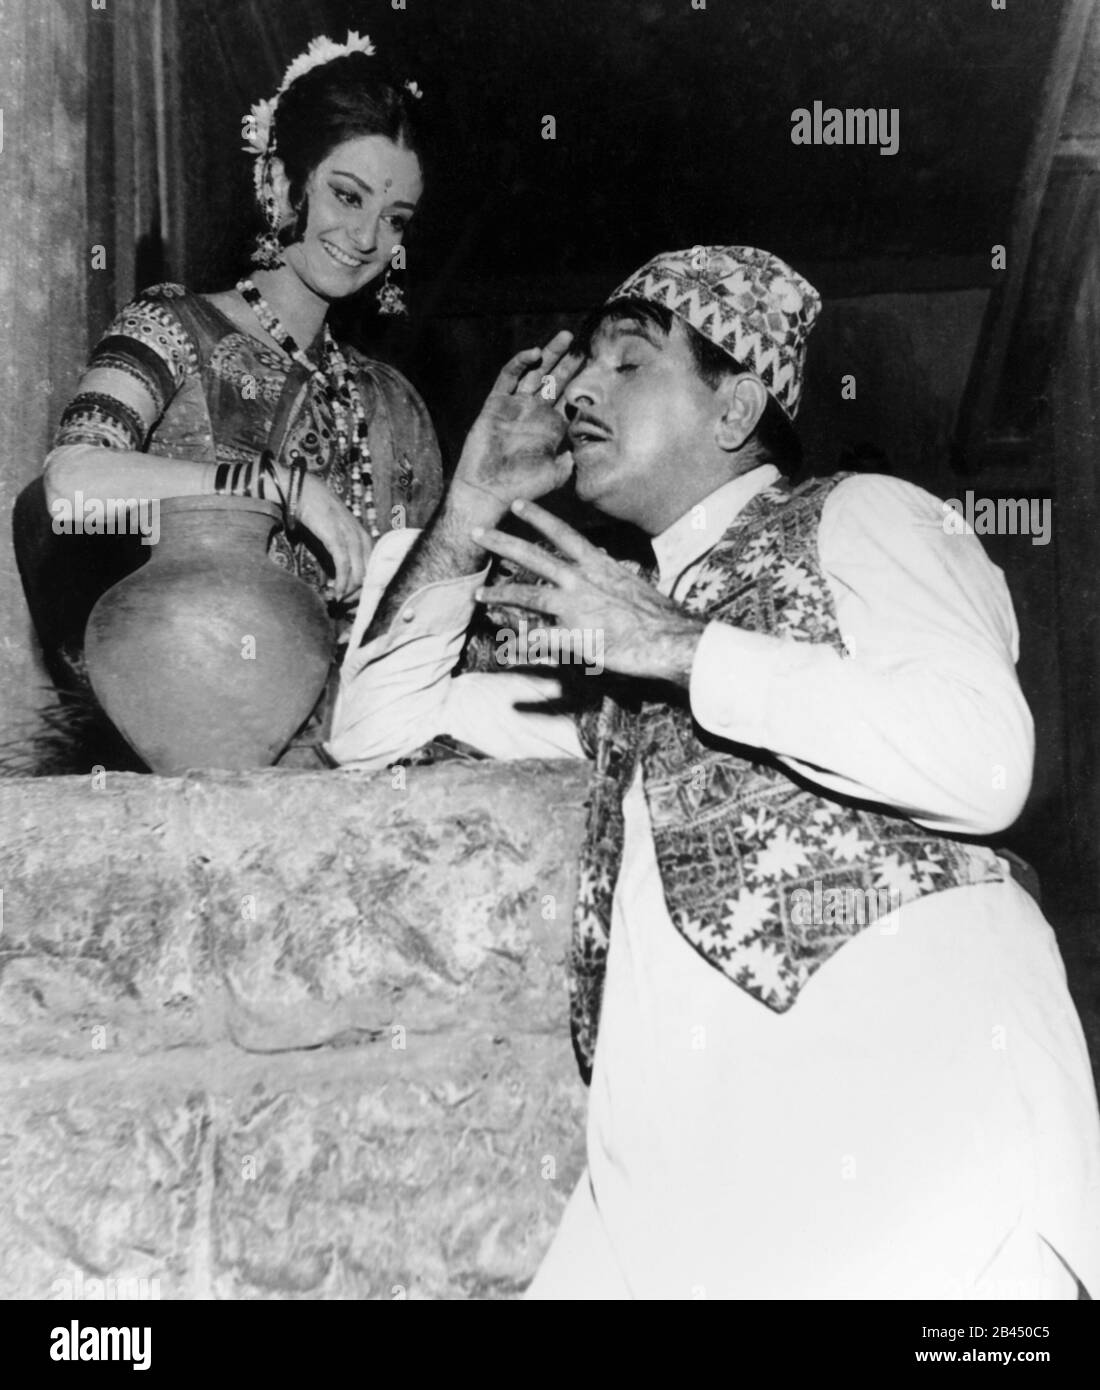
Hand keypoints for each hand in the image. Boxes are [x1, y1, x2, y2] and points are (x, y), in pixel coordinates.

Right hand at [294, 473, 372, 599]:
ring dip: (351, 592)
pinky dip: (342, 581)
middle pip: (370, 573)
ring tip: (341, 603)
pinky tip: (337, 593)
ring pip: (360, 571)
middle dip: (360, 595)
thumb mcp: (333, 537)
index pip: (375, 569)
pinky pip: (344, 564)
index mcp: (364, 537)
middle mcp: (361, 536)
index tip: (358, 604)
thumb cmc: (315, 515)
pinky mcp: (335, 535)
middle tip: (348, 608)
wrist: (301, 489)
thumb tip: (341, 581)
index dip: (368, 589)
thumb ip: (340, 555)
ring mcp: (349, 534)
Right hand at [450, 331, 580, 528]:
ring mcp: (516, 405)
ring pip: (535, 372)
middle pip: (555, 378)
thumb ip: (576, 458)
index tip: (599, 364)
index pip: (571, 396)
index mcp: (552, 425)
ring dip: (550, 354)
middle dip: (569, 360)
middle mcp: (535, 411)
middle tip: (583, 342)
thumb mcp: (558, 474)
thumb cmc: (523, 487)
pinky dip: (520, 363)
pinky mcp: (496, 403)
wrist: (488, 490)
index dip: (583, 381)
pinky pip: (509, 377)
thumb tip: (597, 445)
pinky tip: (534, 354)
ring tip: (566, 337)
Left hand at [471, 499, 706, 685]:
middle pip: (534, 557)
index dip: (537, 517)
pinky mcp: (575, 637)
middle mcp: (582, 581)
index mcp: (597, 565)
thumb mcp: (630, 583)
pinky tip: (503, 652)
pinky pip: (540, 641)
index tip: (516, 504)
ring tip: (478, 596)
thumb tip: (603, 559)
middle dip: (502, 544)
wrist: (669, 639)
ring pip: (528, 596)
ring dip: (500, 595)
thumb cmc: (656, 614)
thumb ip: (609, 572)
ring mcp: (576, 608)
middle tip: (477, 533)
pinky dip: (520, 647)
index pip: (562, 534)